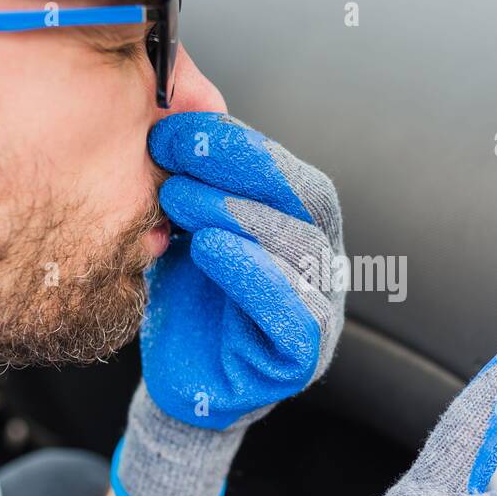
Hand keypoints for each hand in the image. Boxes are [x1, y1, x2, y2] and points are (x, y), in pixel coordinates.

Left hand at [111, 113, 344, 495]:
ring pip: (302, 249)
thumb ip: (195, 184)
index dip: (236, 144)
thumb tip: (175, 112)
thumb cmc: (189, 303)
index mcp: (301, 225)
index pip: (286, 172)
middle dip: (243, 168)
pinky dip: (254, 275)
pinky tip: (211, 249)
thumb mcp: (187, 231)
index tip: (175, 126)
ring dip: (240, 215)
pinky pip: (294, 311)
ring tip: (180, 199)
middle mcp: (321, 261)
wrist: (179, 383)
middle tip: (178, 152)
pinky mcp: (303, 356)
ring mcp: (322, 309)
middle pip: (306, 200)